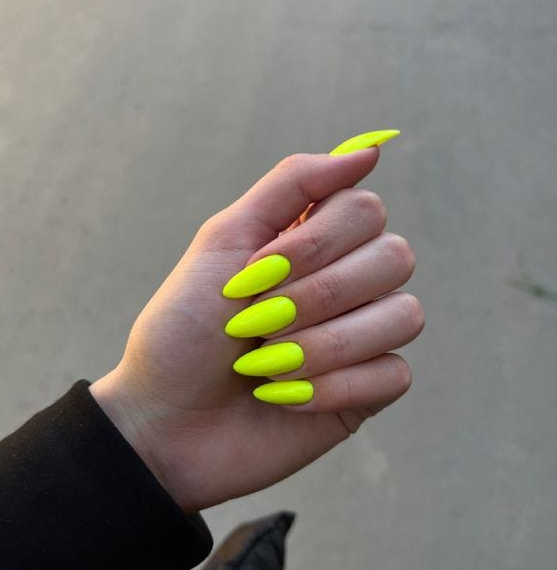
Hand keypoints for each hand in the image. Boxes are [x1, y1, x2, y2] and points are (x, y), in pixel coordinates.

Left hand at [89, 147, 423, 512]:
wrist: (165, 421)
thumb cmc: (186, 328)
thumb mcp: (224, 239)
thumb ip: (293, 185)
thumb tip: (371, 148)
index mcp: (317, 239)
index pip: (365, 209)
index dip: (314, 244)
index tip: (254, 273)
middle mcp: (350, 281)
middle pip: (395, 257)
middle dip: (315, 295)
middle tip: (254, 323)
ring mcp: (364, 335)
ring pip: (403, 315)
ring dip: (324, 344)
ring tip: (265, 364)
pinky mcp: (369, 390)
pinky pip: (394, 374)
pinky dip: (333, 386)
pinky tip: (284, 395)